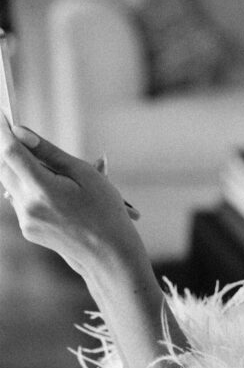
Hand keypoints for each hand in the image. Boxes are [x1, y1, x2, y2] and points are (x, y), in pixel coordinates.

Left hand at [0, 117, 144, 276]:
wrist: (109, 254)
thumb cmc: (104, 210)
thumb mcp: (82, 173)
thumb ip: (48, 152)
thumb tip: (20, 132)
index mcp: (42, 190)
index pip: (10, 153)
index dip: (4, 131)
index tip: (3, 114)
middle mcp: (27, 207)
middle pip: (4, 167)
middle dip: (9, 148)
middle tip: (20, 131)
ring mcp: (25, 220)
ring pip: (10, 183)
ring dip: (19, 167)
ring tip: (47, 164)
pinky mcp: (28, 229)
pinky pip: (19, 199)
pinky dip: (28, 185)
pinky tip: (52, 186)